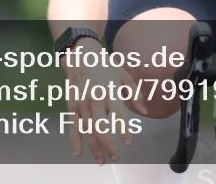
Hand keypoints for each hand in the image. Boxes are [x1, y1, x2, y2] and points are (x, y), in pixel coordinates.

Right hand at [60, 40, 149, 165]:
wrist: (81, 55)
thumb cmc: (105, 66)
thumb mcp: (124, 75)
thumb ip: (135, 94)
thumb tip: (144, 112)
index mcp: (110, 90)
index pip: (118, 114)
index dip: (123, 129)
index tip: (128, 142)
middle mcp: (95, 98)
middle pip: (101, 127)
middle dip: (108, 145)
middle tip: (116, 157)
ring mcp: (81, 103)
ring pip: (88, 130)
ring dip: (94, 147)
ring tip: (102, 160)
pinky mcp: (72, 105)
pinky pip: (73, 126)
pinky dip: (75, 140)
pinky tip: (78, 153)